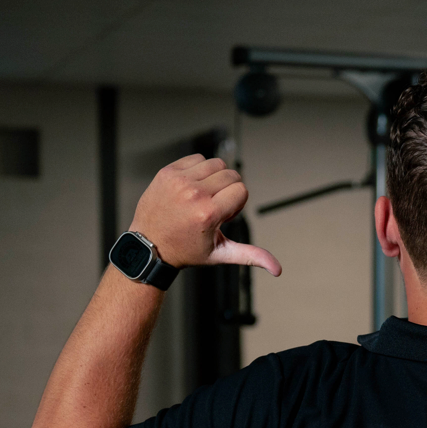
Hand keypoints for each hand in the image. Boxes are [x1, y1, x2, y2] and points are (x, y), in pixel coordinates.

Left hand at [129, 154, 280, 274]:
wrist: (149, 245)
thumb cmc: (185, 250)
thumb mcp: (220, 254)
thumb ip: (250, 256)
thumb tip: (277, 269)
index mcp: (208, 214)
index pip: (242, 190)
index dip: (237, 203)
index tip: (223, 216)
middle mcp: (194, 194)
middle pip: (231, 175)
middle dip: (228, 190)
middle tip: (213, 207)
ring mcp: (179, 180)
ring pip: (215, 163)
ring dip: (215, 178)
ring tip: (202, 196)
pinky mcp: (168, 171)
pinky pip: (196, 159)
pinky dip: (198, 170)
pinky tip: (191, 187)